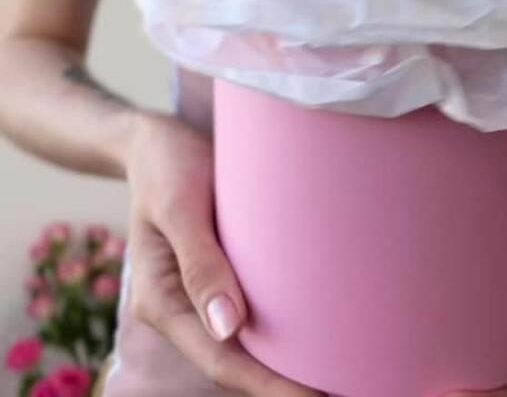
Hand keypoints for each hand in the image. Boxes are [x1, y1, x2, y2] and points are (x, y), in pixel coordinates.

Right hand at [125, 111, 322, 395]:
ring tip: (342, 372)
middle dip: (284, 385)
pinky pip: (253, 308)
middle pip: (236, 361)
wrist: (156, 139)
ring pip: (246, 342)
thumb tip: (229, 327)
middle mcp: (184, 306)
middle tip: (346, 389)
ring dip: (286, 362)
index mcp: (163, 300)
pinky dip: (283, 327)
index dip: (269, 385)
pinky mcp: (223, 270)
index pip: (221, 359)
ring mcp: (203, 290)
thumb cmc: (166, 165)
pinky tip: (318, 329)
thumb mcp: (179, 206)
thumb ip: (199, 263)